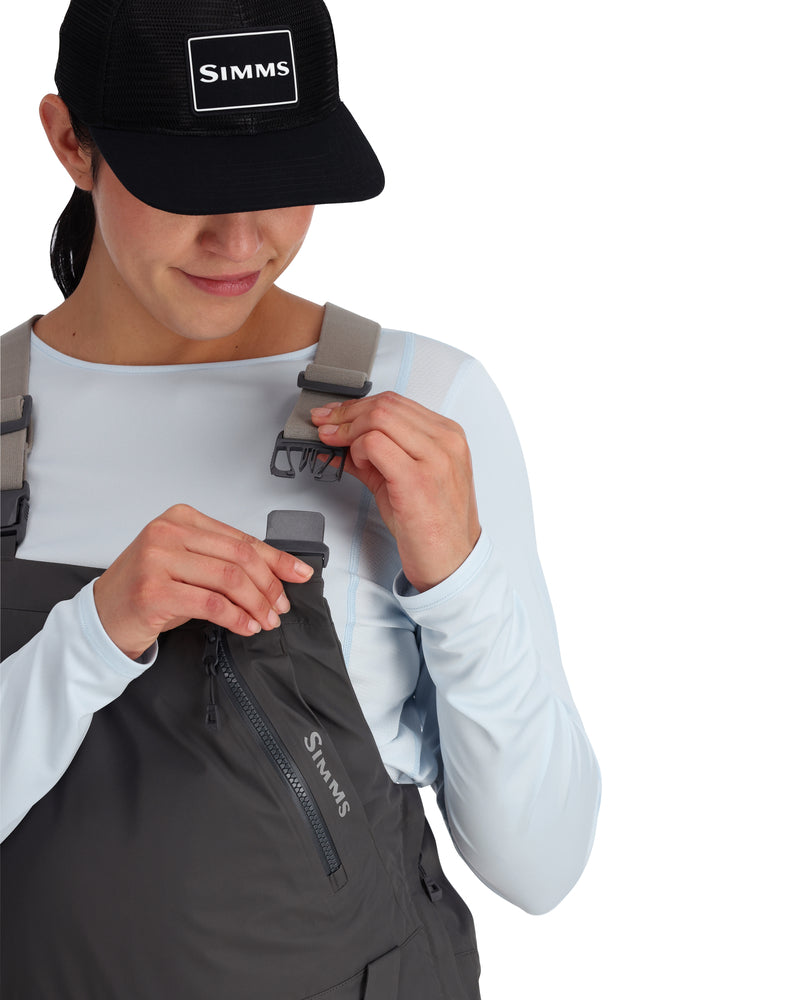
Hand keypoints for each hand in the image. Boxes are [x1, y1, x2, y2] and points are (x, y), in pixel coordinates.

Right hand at [93, 504, 313, 659]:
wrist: (103, 615)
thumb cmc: (149, 588)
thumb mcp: (188, 564)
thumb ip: (224, 560)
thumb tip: (276, 571)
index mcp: (181, 517)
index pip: (241, 538)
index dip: (276, 558)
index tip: (300, 574)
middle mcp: (168, 532)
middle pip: (239, 557)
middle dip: (269, 585)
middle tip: (280, 606)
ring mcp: (157, 559)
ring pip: (229, 579)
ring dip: (256, 604)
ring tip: (266, 620)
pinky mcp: (154, 590)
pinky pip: (211, 604)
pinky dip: (236, 617)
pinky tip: (246, 626)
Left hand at [311, 393, 480, 591]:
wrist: (450, 562)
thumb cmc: (433, 526)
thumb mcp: (406, 480)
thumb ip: (376, 457)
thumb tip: (339, 443)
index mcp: (448, 436)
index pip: (396, 402)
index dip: (357, 405)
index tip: (333, 415)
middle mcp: (445, 441)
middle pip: (385, 405)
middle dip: (345, 413)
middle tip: (323, 426)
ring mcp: (434, 458)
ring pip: (378, 419)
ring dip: (347, 430)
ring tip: (336, 446)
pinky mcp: (416, 479)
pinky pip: (374, 445)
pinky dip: (356, 450)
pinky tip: (356, 464)